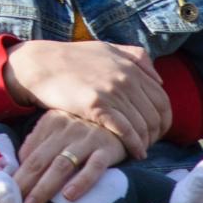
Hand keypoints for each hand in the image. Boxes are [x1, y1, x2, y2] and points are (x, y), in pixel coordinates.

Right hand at [2, 39, 170, 156]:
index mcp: (131, 65)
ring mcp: (112, 91)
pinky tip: (135, 153)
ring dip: (145, 142)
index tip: (157, 131)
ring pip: (143, 125)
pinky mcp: (96, 106)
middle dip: (156, 134)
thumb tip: (158, 79)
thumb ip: (134, 57)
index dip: (164, 119)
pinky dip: (134, 145)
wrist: (39, 64)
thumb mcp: (106, 49)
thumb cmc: (71, 58)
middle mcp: (126, 77)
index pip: (162, 99)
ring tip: (140, 150)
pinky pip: (126, 131)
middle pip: (156, 114)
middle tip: (149, 145)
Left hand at [12, 111, 124, 202]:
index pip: (29, 154)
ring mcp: (87, 139)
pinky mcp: (108, 149)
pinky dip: (81, 182)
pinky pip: (94, 167)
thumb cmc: (85, 129)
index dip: (16, 175)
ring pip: (61, 165)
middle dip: (24, 184)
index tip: (4, 193)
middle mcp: (66, 129)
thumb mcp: (59, 129)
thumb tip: (16, 166)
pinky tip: (69, 197)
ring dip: (44, 188)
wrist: (123, 118)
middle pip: (40, 161)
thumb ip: (38, 143)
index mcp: (51, 124)